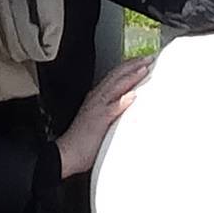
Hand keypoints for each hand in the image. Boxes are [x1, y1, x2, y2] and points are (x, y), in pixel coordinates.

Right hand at [55, 56, 153, 179]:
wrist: (65, 154)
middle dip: (132, 65)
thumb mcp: (99, 123)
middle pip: (116, 76)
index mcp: (96, 99)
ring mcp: (97, 108)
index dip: (128, 67)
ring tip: (143, 68)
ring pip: (115, 86)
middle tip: (148, 58)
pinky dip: (122, 100)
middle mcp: (96, 99)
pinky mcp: (98, 120)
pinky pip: (112, 108)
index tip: (141, 62)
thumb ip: (112, 114)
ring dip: (130, 76)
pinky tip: (133, 95)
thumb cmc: (82, 142)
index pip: (114, 77)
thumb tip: (127, 111)